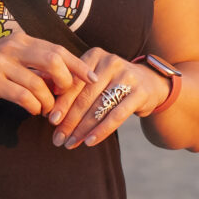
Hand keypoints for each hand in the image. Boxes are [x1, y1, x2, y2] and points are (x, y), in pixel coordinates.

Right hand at [0, 33, 89, 117]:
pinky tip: (32, 109)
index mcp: (19, 40)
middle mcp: (12, 47)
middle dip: (68, 81)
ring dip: (48, 101)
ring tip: (46, 109)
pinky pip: (22, 96)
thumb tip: (59, 79)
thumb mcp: (5, 58)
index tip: (93, 78)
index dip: (78, 65)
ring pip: (40, 83)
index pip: (57, 49)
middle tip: (67, 96)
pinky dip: (33, 106)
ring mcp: (1, 64)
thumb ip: (30, 64)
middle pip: (54, 60)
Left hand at [48, 49, 169, 148]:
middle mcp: (111, 62)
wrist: (150, 83)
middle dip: (70, 120)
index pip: (73, 82)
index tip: (51, 121)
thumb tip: (48, 111)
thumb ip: (73, 87)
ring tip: (71, 143)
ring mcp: (127, 76)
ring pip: (99, 107)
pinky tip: (89, 141)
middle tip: (58, 138)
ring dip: (82, 129)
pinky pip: (117, 115)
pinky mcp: (139, 92)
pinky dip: (101, 130)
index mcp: (94, 55)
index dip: (61, 103)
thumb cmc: (112, 83)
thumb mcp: (94, 77)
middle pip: (85, 97)